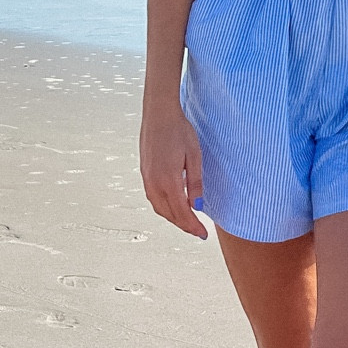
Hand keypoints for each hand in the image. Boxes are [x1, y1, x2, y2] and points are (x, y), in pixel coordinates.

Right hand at [139, 105, 208, 238]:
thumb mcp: (194, 156)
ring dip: (173, 217)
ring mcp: (147, 178)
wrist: (159, 113)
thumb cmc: (179, 130)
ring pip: (159, 208)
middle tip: (197, 231)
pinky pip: (153, 197)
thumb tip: (198, 206)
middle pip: (169, 214)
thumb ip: (195, 183)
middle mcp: (154, 182)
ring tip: (187, 220)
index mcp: (168, 180)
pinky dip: (164, 207)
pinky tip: (173, 204)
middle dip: (184, 225)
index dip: (193, 226)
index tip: (203, 235)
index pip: (182, 213)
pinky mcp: (144, 172)